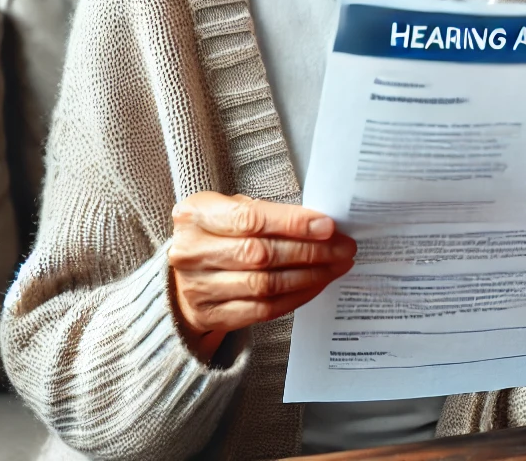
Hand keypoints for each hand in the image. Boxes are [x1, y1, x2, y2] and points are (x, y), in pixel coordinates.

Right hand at [168, 192, 355, 362]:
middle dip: (309, 251)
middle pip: (261, 255)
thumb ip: (266, 214)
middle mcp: (192, 252)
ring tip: (336, 266)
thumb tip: (320, 224)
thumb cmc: (217, 233)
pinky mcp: (211, 316)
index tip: (327, 225)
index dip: (292, 223)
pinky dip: (295, 297)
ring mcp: (198, 288)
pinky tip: (316, 285)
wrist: (183, 273)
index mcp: (196, 215)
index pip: (251, 219)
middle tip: (343, 247)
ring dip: (308, 276)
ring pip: (264, 285)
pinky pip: (262, 310)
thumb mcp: (230, 209)